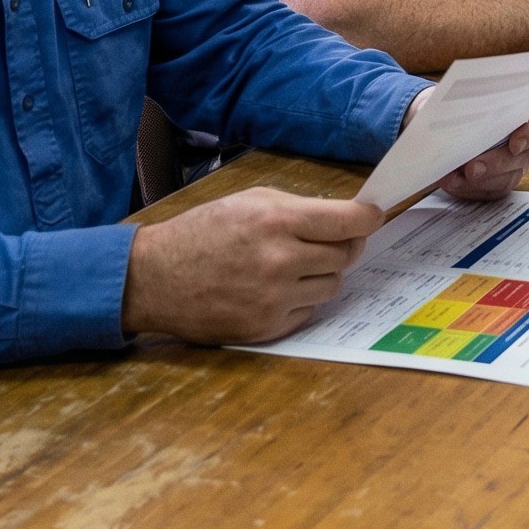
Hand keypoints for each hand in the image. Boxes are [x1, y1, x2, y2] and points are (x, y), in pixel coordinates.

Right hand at [121, 186, 383, 343]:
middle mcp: (280, 261)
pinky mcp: (266, 327)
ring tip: (297, 264)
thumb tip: (345, 218)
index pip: (348, 222)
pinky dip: (302, 299)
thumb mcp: (250, 201)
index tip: (373, 216)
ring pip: (332, 285)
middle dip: (346, 245)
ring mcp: (274, 299)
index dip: (368, 218)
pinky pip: (308, 311)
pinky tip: (278, 288)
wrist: (155, 278)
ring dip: (323, 273)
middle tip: (334, 240)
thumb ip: (299, 209)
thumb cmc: (203, 232)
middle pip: (346, 255)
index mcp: (278, 221)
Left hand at [438, 104, 528, 201]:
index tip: (514, 144)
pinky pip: (493, 191)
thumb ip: (467, 99)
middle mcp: (528, 140)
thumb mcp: (463, 92)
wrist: (449, 127)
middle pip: (526, 155)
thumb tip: (451, 100)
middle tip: (472, 168)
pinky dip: (471, 189)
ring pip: (509, 177)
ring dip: (481, 181)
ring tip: (453, 178)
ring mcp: (517, 164)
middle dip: (496, 163)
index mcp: (527, 111)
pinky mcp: (501, 182)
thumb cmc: (460, 105)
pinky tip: (453, 183)